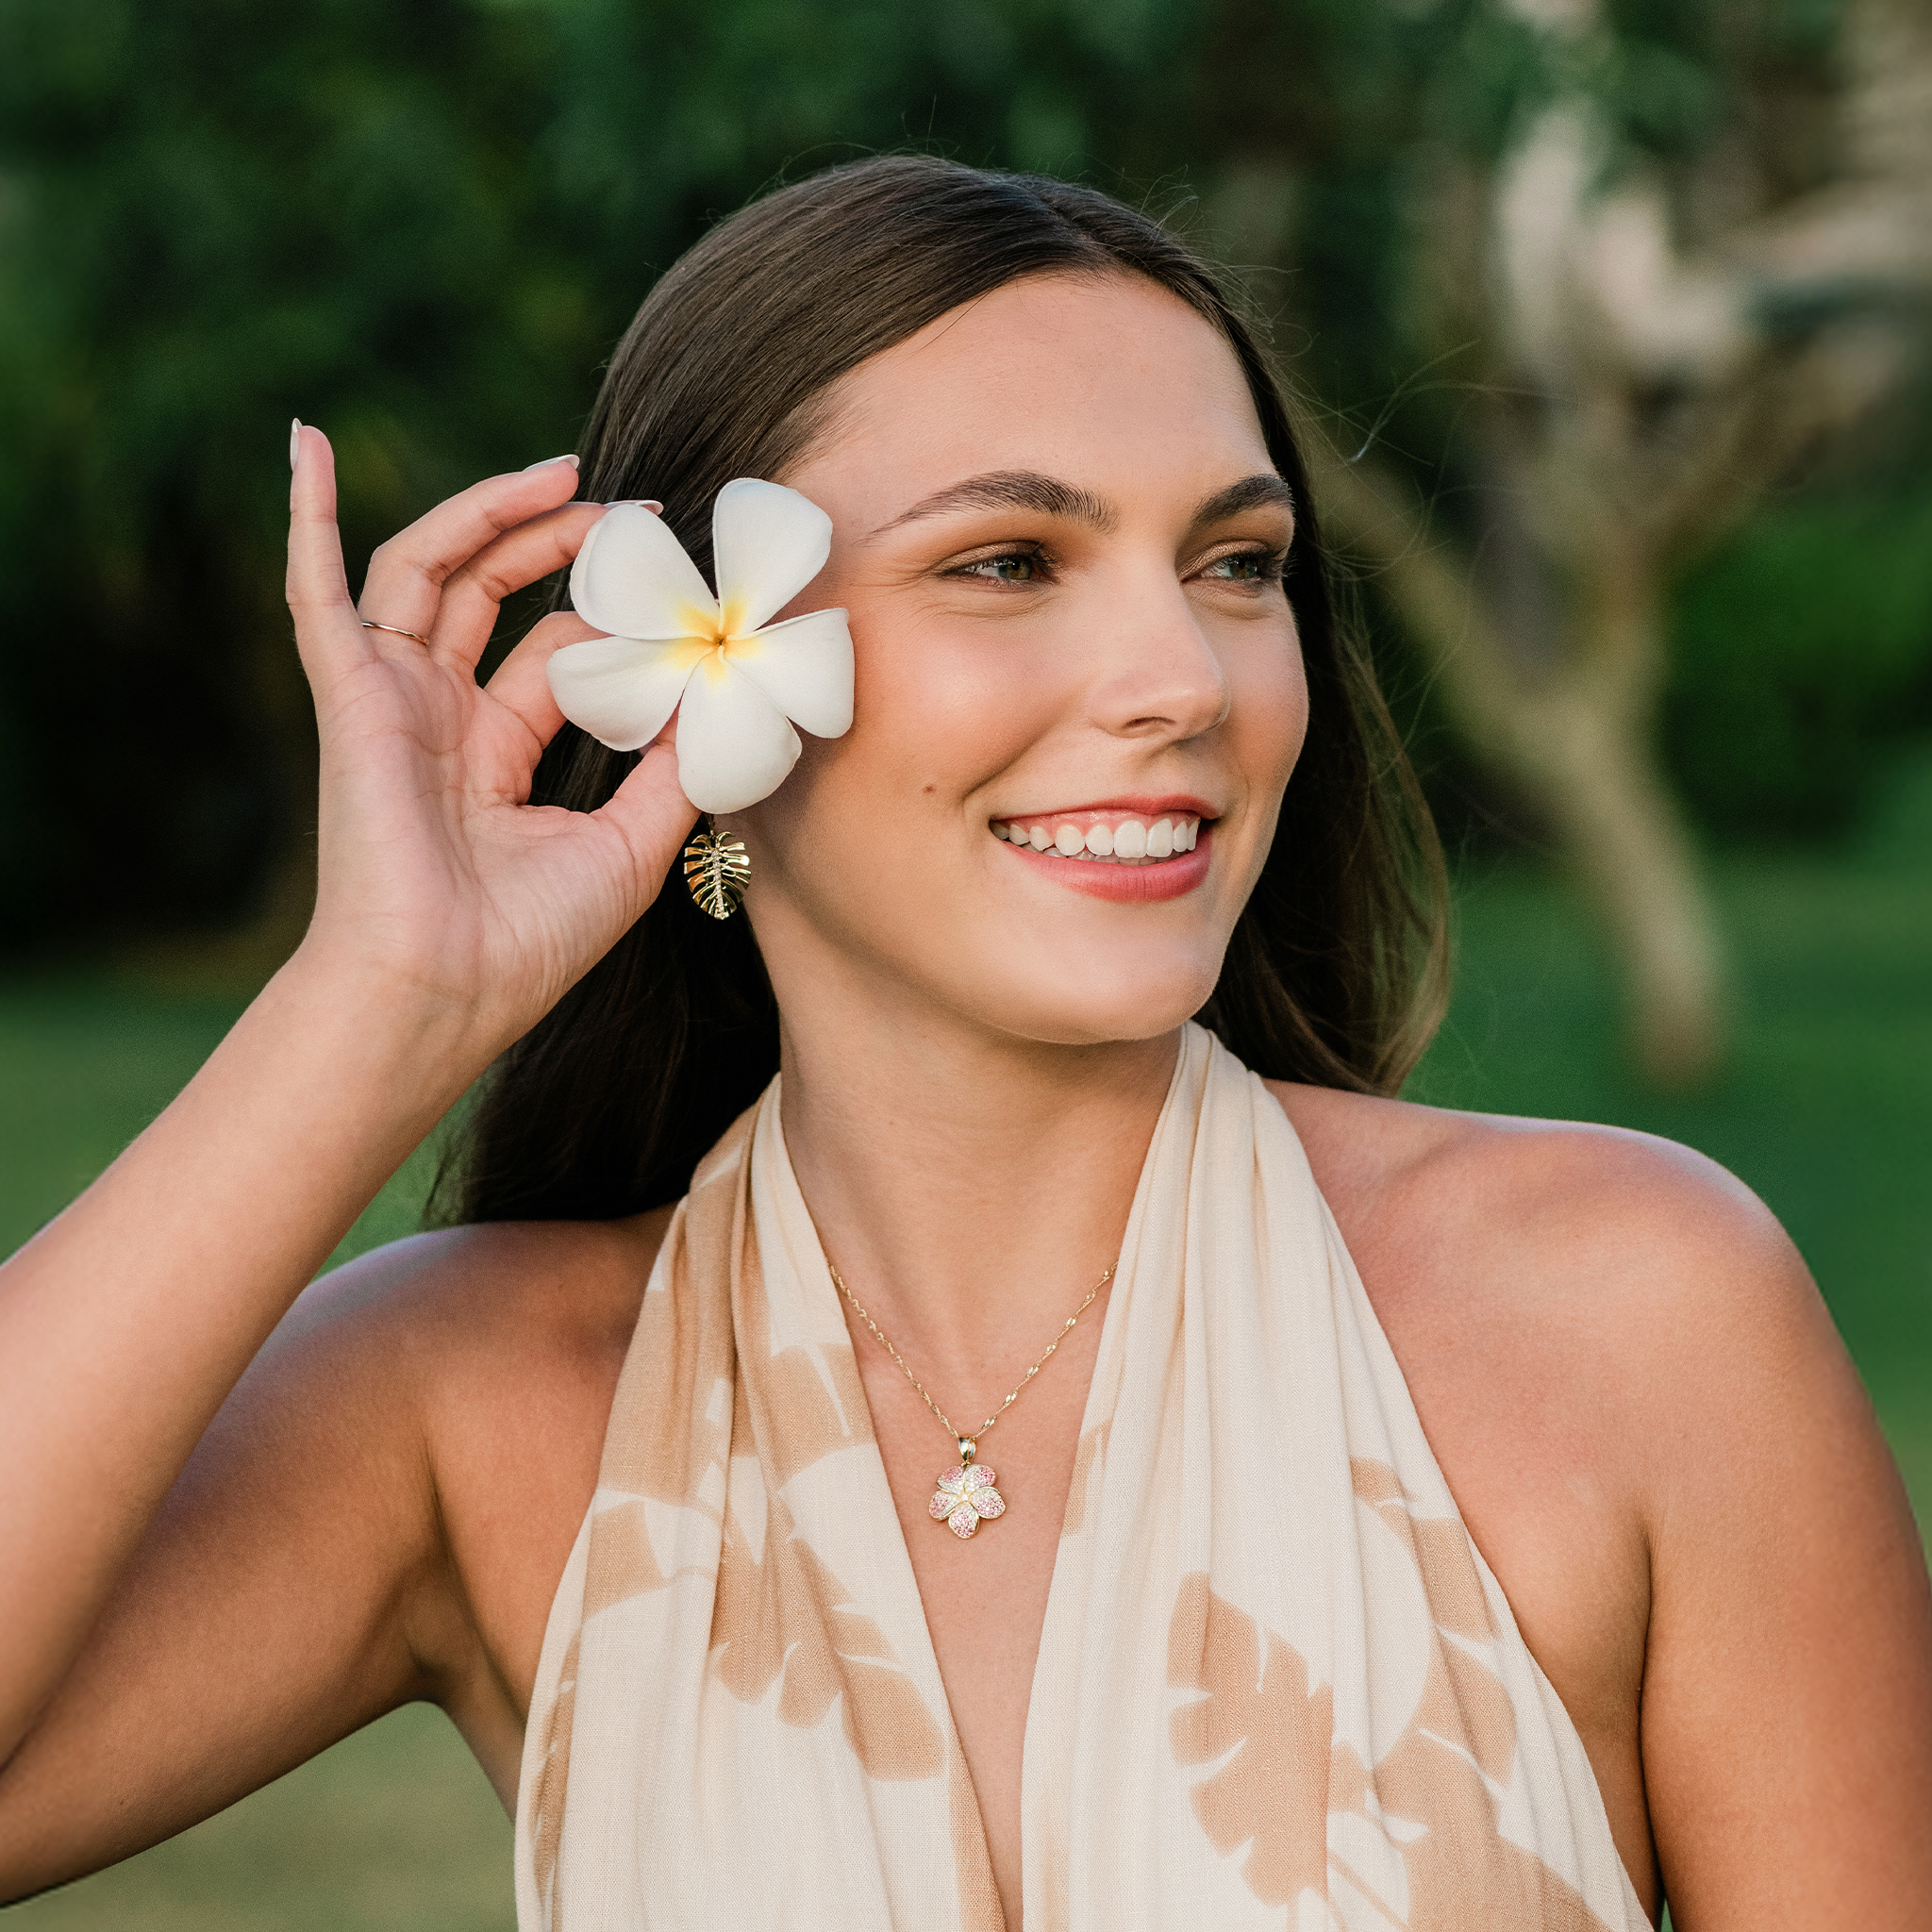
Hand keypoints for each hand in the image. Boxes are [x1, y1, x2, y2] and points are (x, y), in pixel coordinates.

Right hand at [285, 428, 694, 1048]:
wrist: (443, 992)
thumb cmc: (527, 944)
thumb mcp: (631, 846)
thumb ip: (670, 771)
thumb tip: (717, 696)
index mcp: (498, 752)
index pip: (556, 651)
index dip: (615, 614)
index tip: (681, 582)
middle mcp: (441, 718)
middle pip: (495, 593)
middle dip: (558, 540)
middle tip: (631, 507)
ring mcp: (392, 702)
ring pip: (430, 572)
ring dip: (486, 512)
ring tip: (560, 473)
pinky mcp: (351, 697)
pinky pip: (316, 591)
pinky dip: (308, 517)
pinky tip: (305, 444)